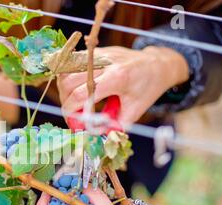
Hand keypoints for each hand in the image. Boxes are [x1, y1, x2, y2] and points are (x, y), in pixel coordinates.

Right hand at [57, 46, 188, 124]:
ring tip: (74, 102)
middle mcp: (104, 62)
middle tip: (73, 115)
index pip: (82, 94)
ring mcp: (98, 55)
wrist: (157, 64)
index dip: (72, 111)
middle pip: (69, 82)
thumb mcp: (134, 111)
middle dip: (66, 102)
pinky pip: (71, 65)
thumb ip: (114, 125)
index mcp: (117, 77)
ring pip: (66, 71)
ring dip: (64, 90)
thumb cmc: (147, 89)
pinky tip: (76, 90)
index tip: (74, 124)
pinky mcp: (94, 52)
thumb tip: (93, 135)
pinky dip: (68, 79)